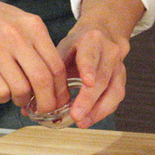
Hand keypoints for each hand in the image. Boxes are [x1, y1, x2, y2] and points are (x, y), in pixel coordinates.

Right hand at [0, 0, 69, 110]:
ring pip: (21, 89)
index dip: (60, 89)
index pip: (56, 65)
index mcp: (32, 27)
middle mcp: (17, 37)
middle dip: (46, 102)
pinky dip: (4, 98)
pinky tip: (1, 91)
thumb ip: (37, 45)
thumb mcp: (20, 22)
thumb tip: (52, 80)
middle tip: (43, 109)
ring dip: (22, 100)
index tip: (59, 100)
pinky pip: (0, 91)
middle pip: (42, 80)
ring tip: (18, 97)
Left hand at [57, 0, 143, 127]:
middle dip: (89, 99)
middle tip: (76, 116)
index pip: (90, 55)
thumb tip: (32, 97)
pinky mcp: (122, 77)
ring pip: (114, 90)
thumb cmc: (78, 44)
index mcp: (90, 40)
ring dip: (98, 110)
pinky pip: (116, 97)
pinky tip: (90, 119)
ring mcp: (119, 65)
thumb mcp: (63, 48)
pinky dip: (103, 110)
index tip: (87, 82)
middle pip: (102, 77)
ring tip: (82, 123)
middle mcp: (109, 51)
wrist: (102, 32)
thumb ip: (52, 70)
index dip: (89, 69)